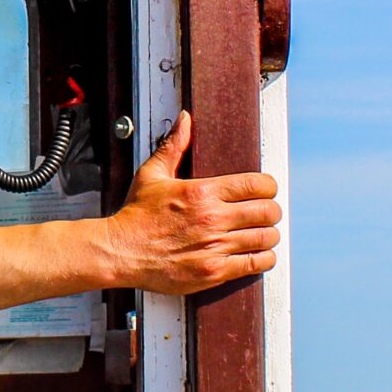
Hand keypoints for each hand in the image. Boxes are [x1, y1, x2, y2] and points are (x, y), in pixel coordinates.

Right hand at [99, 112, 281, 294]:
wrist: (120, 252)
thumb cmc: (136, 216)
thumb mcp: (152, 175)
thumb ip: (174, 146)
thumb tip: (186, 120)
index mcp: (203, 192)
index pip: (257, 185)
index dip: (268, 187)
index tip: (264, 191)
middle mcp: (213, 219)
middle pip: (268, 211)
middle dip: (270, 210)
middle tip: (265, 212)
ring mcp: (215, 247)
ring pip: (266, 237)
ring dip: (268, 234)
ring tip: (261, 233)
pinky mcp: (214, 271)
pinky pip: (256, 264)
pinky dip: (264, 258)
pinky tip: (258, 254)